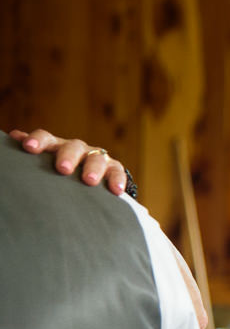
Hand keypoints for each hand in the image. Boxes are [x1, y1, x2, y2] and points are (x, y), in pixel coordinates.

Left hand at [8, 128, 128, 195]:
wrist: (88, 180)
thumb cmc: (58, 173)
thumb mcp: (45, 162)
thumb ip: (31, 154)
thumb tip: (14, 137)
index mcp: (55, 146)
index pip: (46, 137)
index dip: (38, 141)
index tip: (29, 148)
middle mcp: (76, 149)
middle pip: (72, 147)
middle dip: (68, 157)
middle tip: (63, 169)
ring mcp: (96, 157)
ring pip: (96, 158)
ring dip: (93, 169)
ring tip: (89, 181)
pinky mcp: (113, 168)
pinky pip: (117, 172)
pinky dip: (117, 180)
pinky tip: (115, 191)